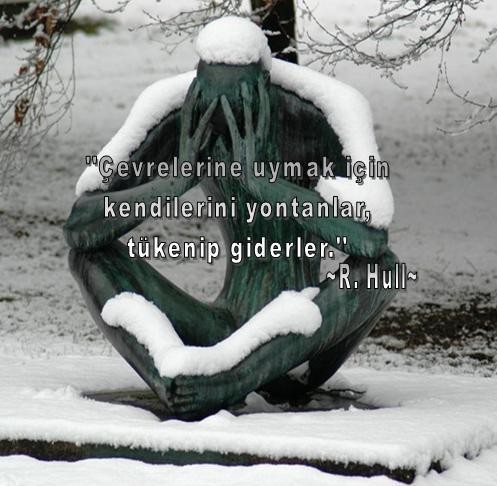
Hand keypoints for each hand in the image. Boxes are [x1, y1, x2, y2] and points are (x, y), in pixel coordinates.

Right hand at [179, 80, 217, 164]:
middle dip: (192, 91)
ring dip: (196, 96)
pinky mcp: (192, 145)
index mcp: (188, 134)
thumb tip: (218, 129)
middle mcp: (186, 133)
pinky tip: (215, 102)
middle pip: (188, 107)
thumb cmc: (192, 172)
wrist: (178, 186)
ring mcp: (187, 138)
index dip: (194, 97)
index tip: (200, 83)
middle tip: (197, 74)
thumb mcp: (204, 153)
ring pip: (191, 112)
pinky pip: (201, 126)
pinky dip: (208, 113)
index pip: (190, 112)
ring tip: (201, 81)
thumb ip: (209, 140)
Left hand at [221, 76, 269, 190]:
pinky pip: (233, 125)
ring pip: (251, 113)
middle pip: (264, 107)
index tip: (267, 80)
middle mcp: (261, 134)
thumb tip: (254, 128)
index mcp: (265, 133)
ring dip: (248, 97)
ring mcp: (252, 139)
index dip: (267, 94)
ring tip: (243, 82)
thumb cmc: (256, 169)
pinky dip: (228, 112)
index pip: (268, 109)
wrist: (257, 184)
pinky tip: (222, 100)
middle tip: (262, 73)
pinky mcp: (241, 145)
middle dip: (263, 90)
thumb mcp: (257, 150)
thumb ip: (255, 136)